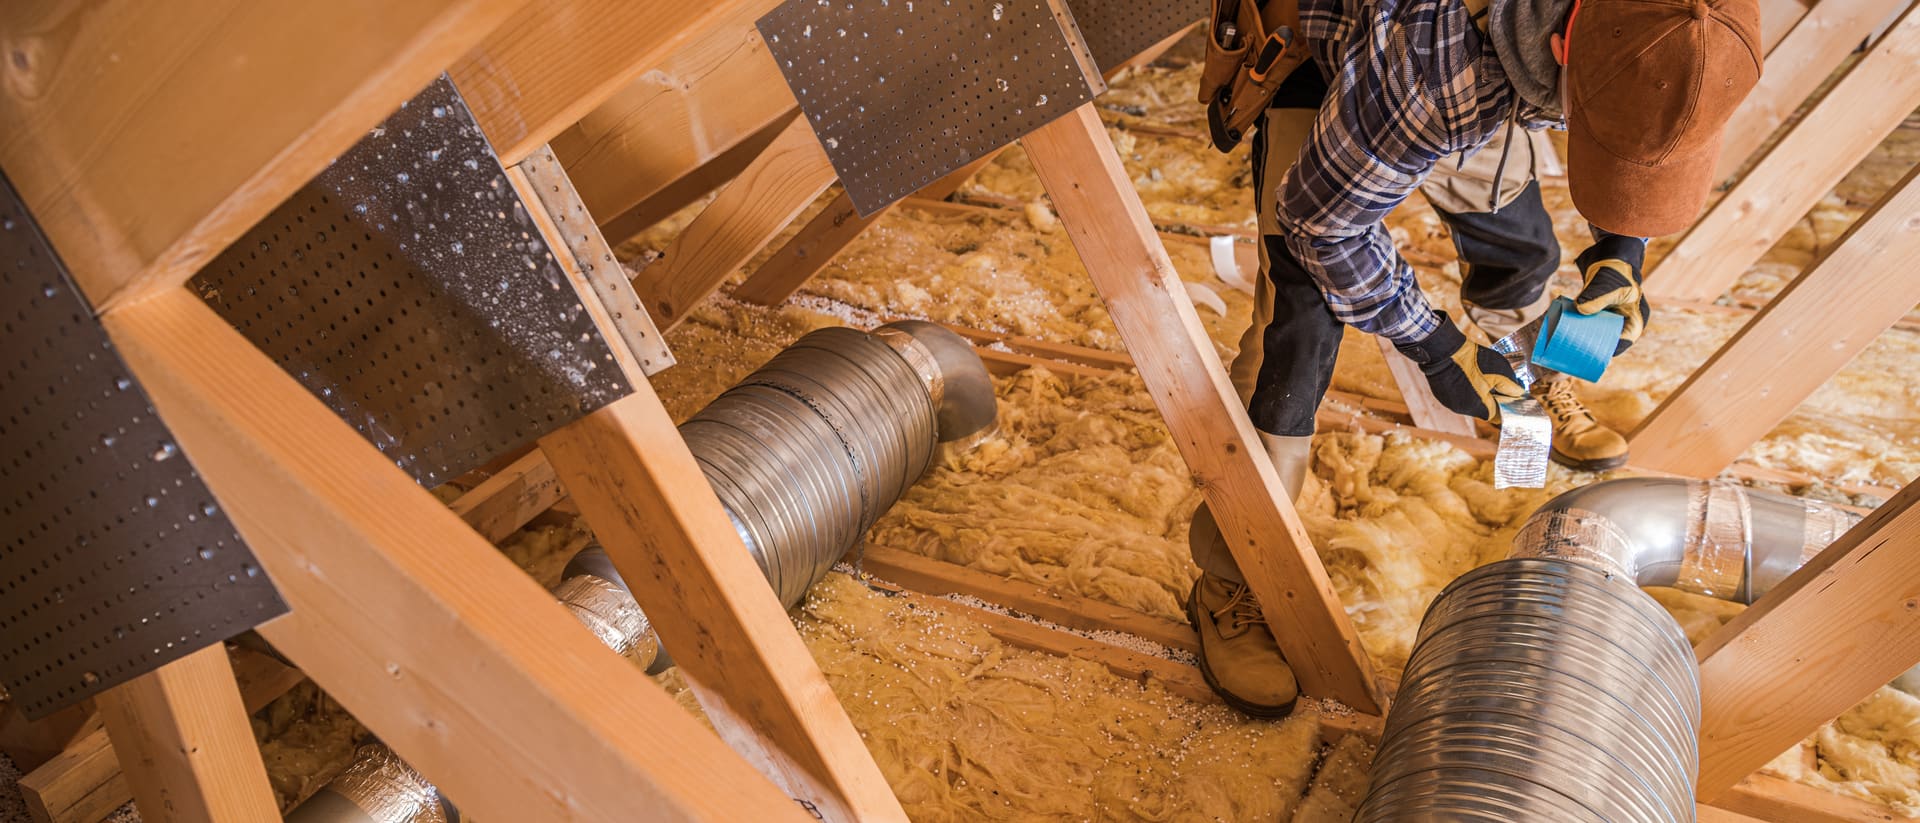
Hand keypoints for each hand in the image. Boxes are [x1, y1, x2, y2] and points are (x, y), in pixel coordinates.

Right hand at [1396, 317, 1525, 421]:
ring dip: (1476, 393)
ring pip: (1469, 402)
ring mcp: (1449, 402)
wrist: (1444, 349)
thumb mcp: (1500, 372)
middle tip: (1494, 383)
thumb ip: (1511, 387)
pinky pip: (1456, 396)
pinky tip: (1465, 375)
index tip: (1509, 397)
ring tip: (1478, 376)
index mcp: (1477, 406)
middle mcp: (1462, 409)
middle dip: (1491, 398)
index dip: (1505, 406)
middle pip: (1482, 409)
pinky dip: (1463, 389)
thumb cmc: (1473, 360)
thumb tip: (1518, 394)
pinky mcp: (1441, 394)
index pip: (1496, 415)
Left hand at [1573, 234, 1649, 353]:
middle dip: (1591, 345)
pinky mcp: (1597, 306)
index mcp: (1634, 318)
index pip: (1622, 342)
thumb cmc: (1616, 266)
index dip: (1607, 350)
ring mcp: (1610, 312)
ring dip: (1581, 335)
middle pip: (1607, 338)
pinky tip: (1561, 328)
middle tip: (1571, 351)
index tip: (1588, 354)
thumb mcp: (1608, 283)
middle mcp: (1623, 317)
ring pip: (1595, 330)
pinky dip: (1577, 323)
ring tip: (1563, 342)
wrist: (1611, 247)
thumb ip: (1595, 297)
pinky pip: (1587, 319)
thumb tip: (1580, 310)